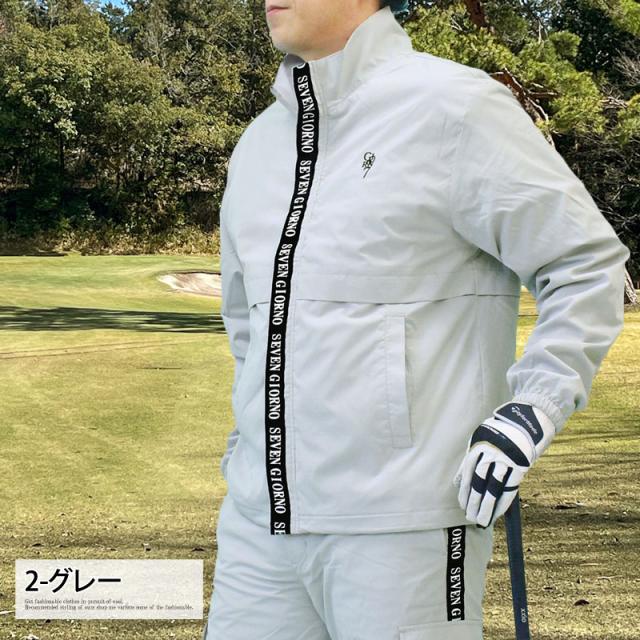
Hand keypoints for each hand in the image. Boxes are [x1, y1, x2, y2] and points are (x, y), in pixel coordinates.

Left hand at [453, 401, 555, 526]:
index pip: (469, 473)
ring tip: (481, 520)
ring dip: (487, 507)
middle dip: (474, 502)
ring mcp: (507, 460)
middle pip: (481, 483)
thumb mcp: (479, 439)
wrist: (525, 421)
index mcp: (479, 445)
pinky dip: (502, 503)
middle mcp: (492, 453)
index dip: (465, 491)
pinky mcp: (521, 466)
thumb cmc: (498, 433)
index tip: (462, 505)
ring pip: (495, 488)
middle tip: (470, 517)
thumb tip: (458, 482)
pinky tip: (496, 513)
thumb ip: (469, 460)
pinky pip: (510, 489)